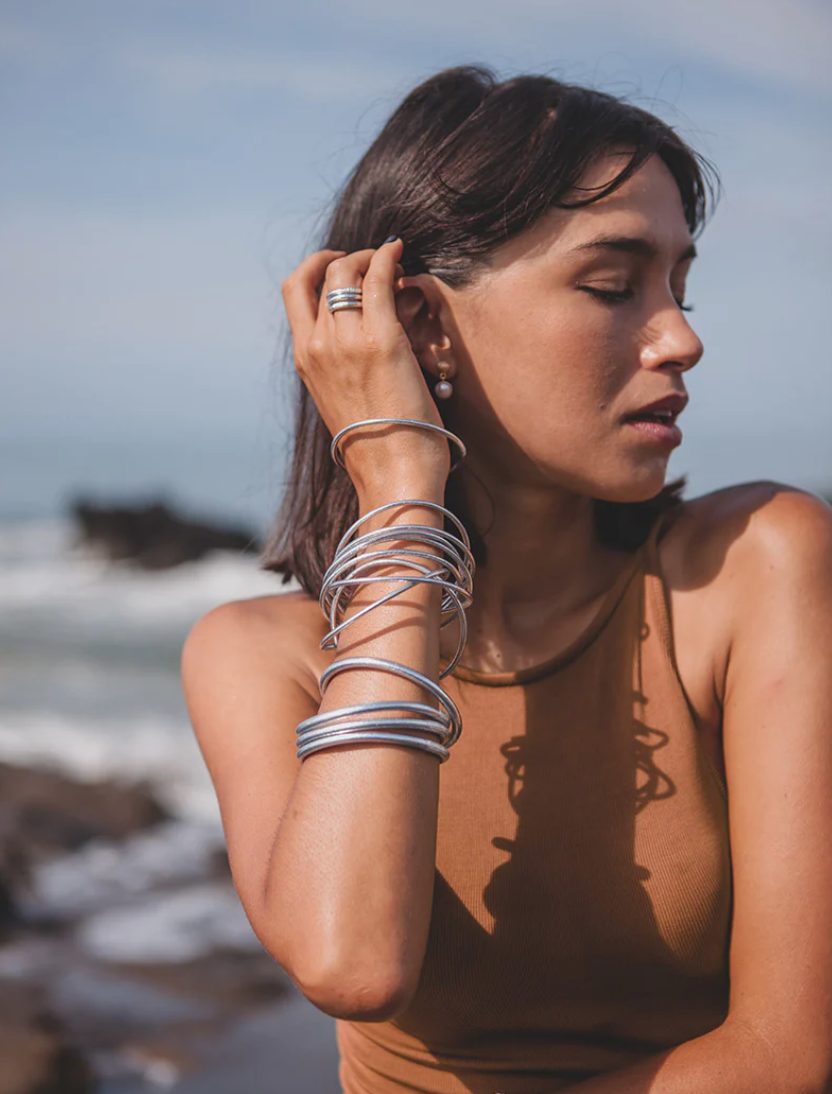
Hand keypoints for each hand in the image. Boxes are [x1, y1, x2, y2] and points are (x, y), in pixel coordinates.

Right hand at [281, 240, 450, 497]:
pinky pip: (379, 278)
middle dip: (345, 257)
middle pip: (317, 274)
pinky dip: (388, 256)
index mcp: (305, 361)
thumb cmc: (379, 451)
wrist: (392, 477)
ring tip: (395, 262)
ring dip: (370, 256)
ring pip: (347, 271)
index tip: (342, 266)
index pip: (295, 293)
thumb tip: (363, 356)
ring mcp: (346, 341)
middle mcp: (317, 345)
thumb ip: (343, 372)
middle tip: (374, 261)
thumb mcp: (344, 405)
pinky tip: (400, 252)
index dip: (316, 269)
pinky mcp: (382, 340)